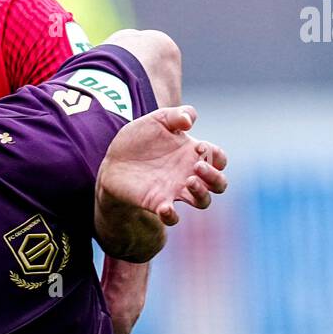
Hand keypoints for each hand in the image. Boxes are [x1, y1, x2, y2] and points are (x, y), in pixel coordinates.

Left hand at [98, 105, 227, 226]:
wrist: (113, 159)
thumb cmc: (138, 139)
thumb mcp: (157, 120)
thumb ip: (176, 115)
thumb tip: (190, 120)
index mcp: (192, 154)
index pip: (219, 159)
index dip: (217, 156)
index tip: (199, 148)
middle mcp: (188, 174)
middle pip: (219, 184)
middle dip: (215, 177)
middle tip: (197, 167)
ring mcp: (174, 190)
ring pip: (203, 201)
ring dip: (202, 194)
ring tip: (189, 181)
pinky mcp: (157, 203)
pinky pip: (172, 218)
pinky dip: (172, 216)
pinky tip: (165, 207)